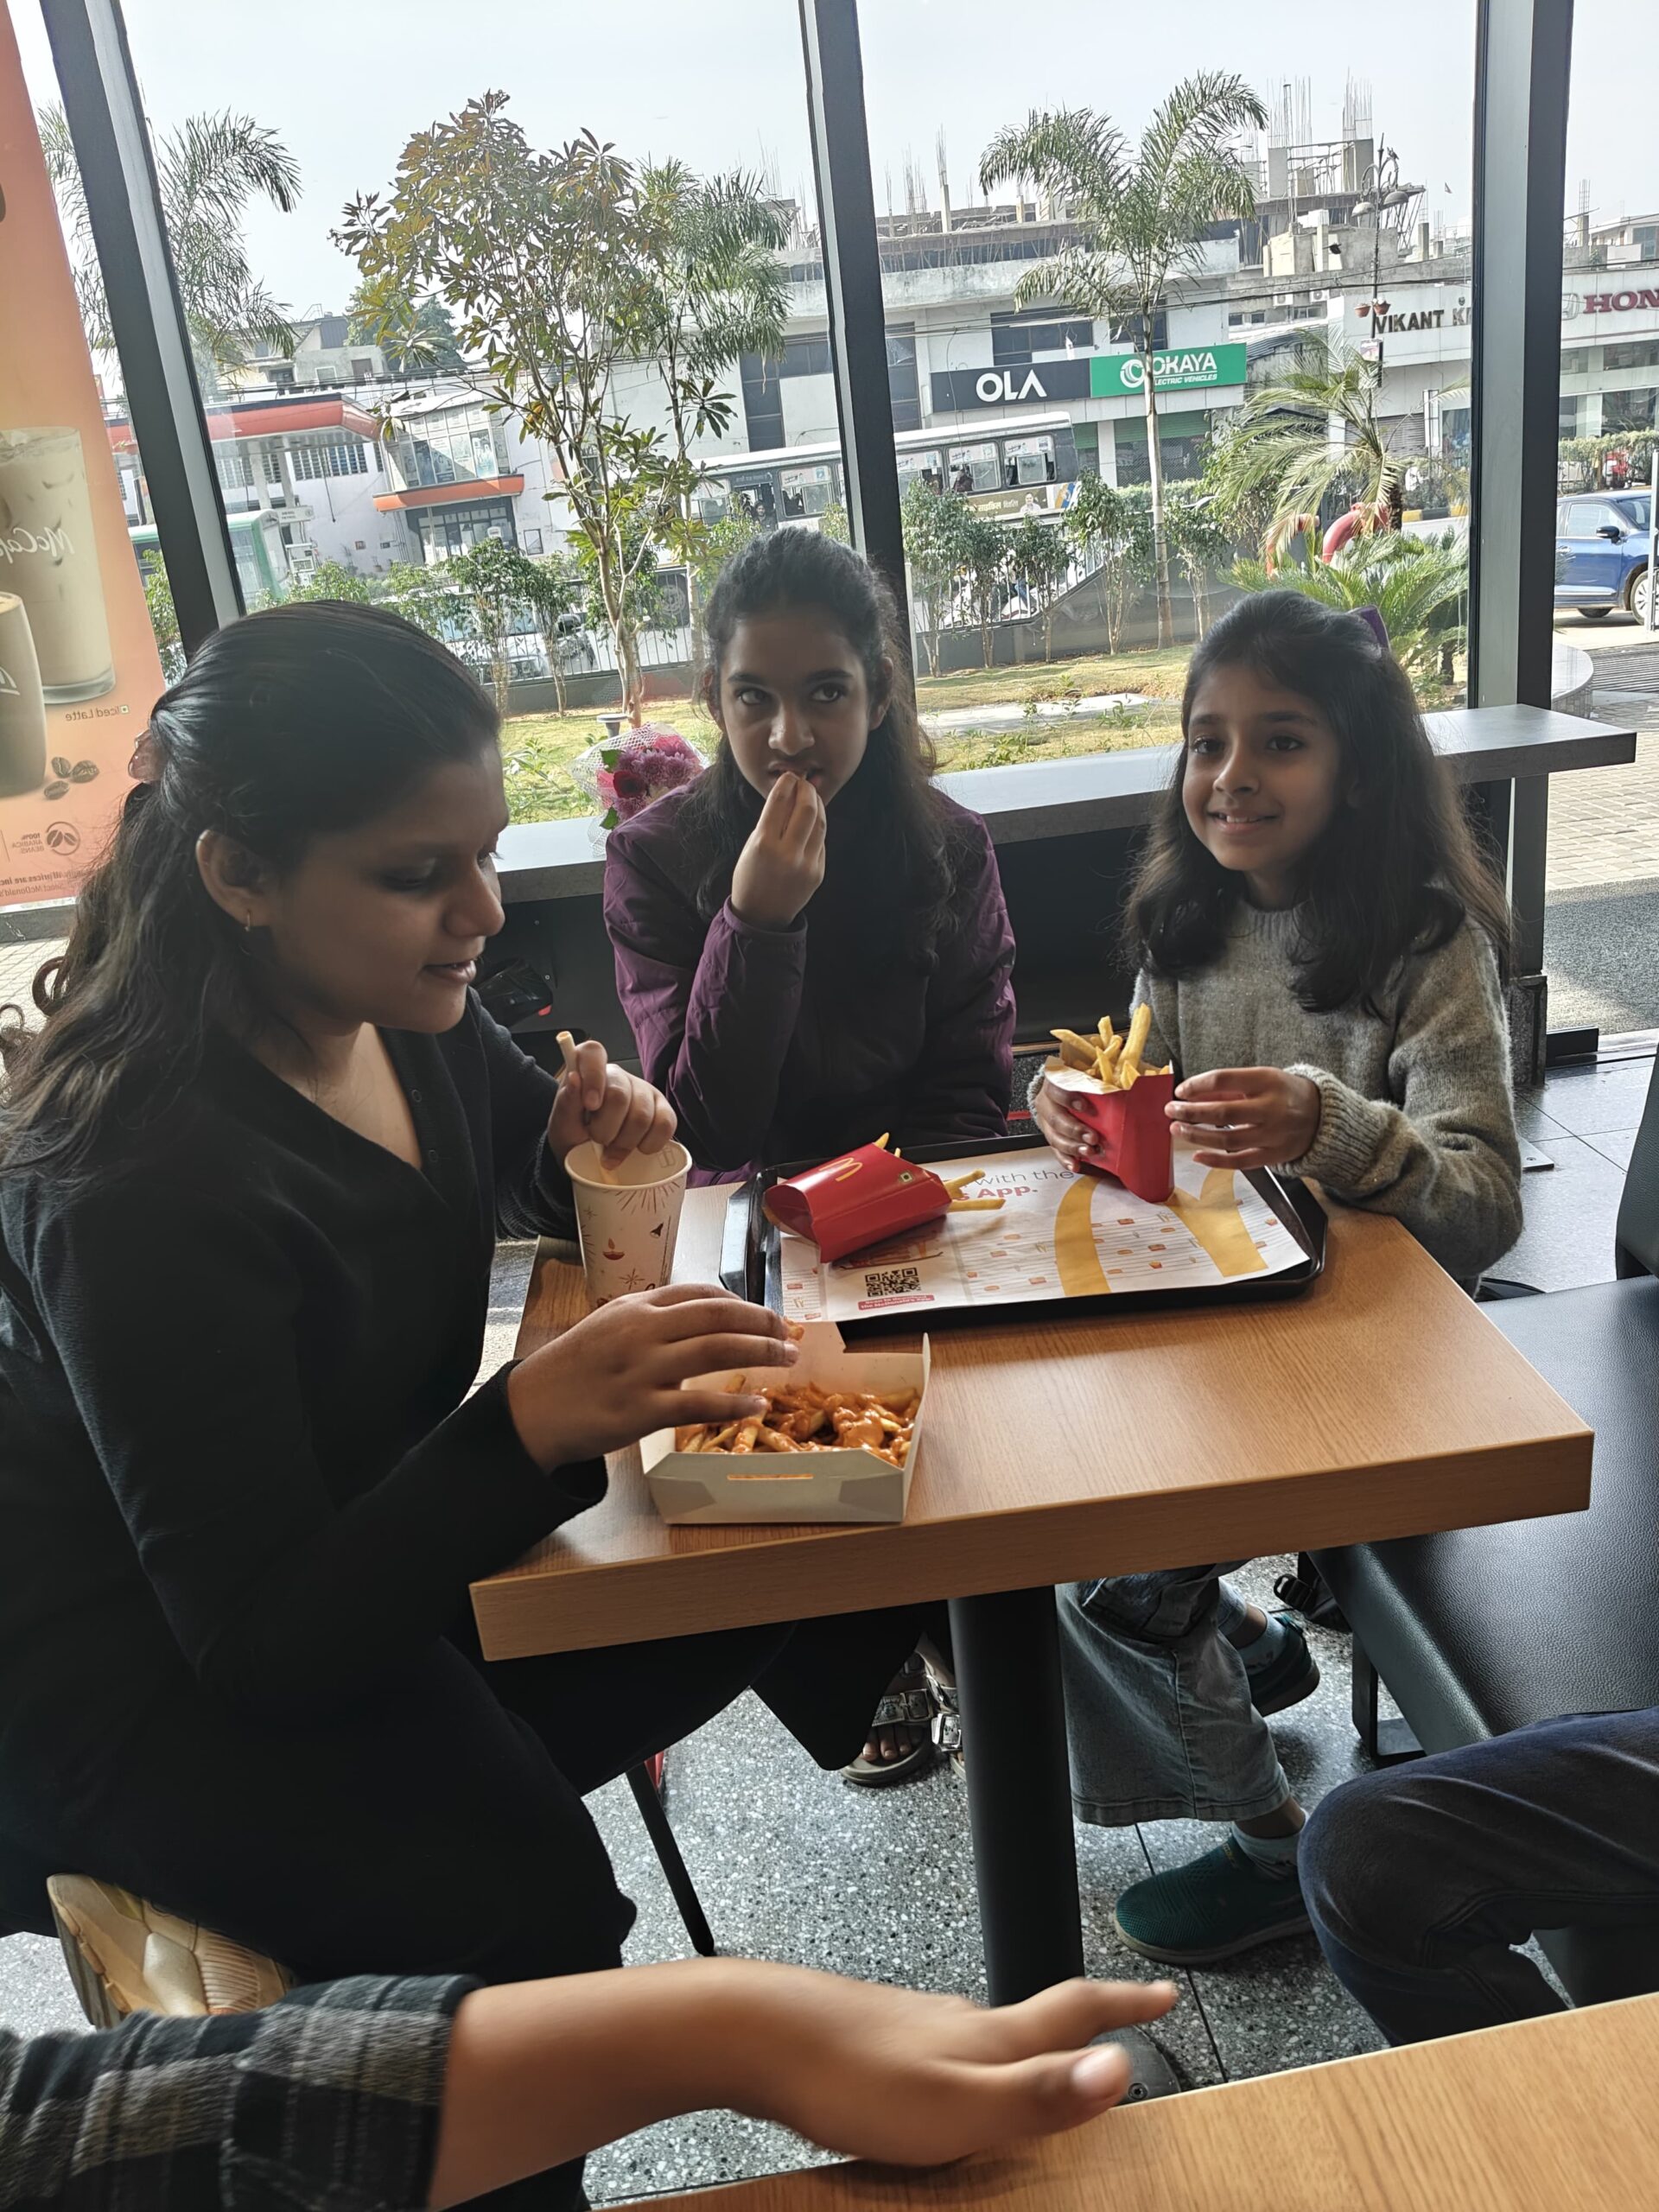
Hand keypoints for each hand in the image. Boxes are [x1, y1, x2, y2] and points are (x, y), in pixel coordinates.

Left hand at [427, 1961, 1178, 2204]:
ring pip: (983, 2037)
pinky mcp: (872, 2044)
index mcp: (990, 2036)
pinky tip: (941, 2097)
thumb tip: (1124, 2068)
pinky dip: (964, 2074)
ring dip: (1020, 2053)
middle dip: (1080, 2027)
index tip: (1165, 1991)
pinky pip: (937, 2058)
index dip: (1124, 2005)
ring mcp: (913, 2027)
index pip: (1075, 2012)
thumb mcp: (959, 2104)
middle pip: (1034, 2018)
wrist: (753, 2034)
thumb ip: (1040, 2094)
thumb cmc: (852, 2075)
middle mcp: (958, 2021)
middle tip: (1115, 2031)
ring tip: (1037, 2075)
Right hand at [505, 1282, 795, 1468]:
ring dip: (762, 1352)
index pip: (701, 1293)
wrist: (532, 1409)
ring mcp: (643, 1370)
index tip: (764, 1314)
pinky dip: (735, 1405)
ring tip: (787, 1358)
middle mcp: (642, 1331)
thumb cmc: (574, 1368)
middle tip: (789, 1334)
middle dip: (763, 1322)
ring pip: (717, 1351)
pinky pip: (699, 1405)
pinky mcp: (641, 1411)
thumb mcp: (609, 1325)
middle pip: (719, 1315)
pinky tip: (757, 1406)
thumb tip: (703, 1320)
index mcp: (636, 1306)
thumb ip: (653, 1319)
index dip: (742, 1301)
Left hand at [549, 1037, 675, 1169]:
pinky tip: (637, 1149)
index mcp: (590, 1071)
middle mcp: (619, 1077)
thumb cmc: (574, 1136)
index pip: (593, 1053)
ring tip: (613, 1150)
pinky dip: (649, 1144)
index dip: (593, 1077)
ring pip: (642, 1116)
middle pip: (619, 1095)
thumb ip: (567, 1102)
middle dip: (606, 1129)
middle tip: (597, 1141)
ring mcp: (645, 1092)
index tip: (591, 1106)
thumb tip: (575, 1079)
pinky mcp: (664, 1111)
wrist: (588, 1157)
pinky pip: (665, 1125)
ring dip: (625, 1143)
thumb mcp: (562, 1123)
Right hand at [731, 771, 826, 930]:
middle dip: (807, 790)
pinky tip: (813, 819)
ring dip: (818, 805)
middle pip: (806, 809)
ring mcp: (805, 864)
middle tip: (804, 783)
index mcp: (763, 844)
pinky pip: (821, 841)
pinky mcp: (818, 872)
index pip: (779, 802)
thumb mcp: (751, 846)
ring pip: (820, 823)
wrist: (761, 915)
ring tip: (811, 796)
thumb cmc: (750, 877)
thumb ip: (769, 822)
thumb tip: (788, 794)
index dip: (787, 783)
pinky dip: (817, 826)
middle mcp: (787, 853)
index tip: (789, 776)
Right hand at [1031, 1077, 1098, 1169]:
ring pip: (1054, 1137)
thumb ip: (1098, 1080)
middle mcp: (1047, 1103)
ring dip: (1072, 1147)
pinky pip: (1055, 1150)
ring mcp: (1046, 1121)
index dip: (1069, 1098)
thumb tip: (1123, 1085)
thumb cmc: (1076, 1083)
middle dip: (1075, 1130)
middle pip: (1055, 1118)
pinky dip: (1066, 1159)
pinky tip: (1075, 1165)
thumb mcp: (1085, 1076)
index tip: (1085, 1107)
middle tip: (1092, 1137)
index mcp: (1053, 1084)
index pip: (1056, 1089)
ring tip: (1089, 1151)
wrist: (1059, 1090)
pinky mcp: (1050, 1136)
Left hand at [1167, 1066, 1320, 1171]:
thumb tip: (1191, 1095)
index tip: (1180, 1091)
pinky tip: (1196, 1155)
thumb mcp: (1262, 1079)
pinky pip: (1240, 1162)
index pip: (1224, 1080)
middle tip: (1171, 1110)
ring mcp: (1274, 1135)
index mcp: (1268, 1081)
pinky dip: (1215, 1161)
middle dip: (1191, 1112)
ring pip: (1228, 1140)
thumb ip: (1229, 1087)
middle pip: (1223, 1112)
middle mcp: (1272, 1108)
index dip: (1197, 1085)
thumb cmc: (1283, 1093)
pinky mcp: (1274, 1156)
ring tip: (1177, 1129)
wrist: (1322, 1116)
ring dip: (1197, 1136)